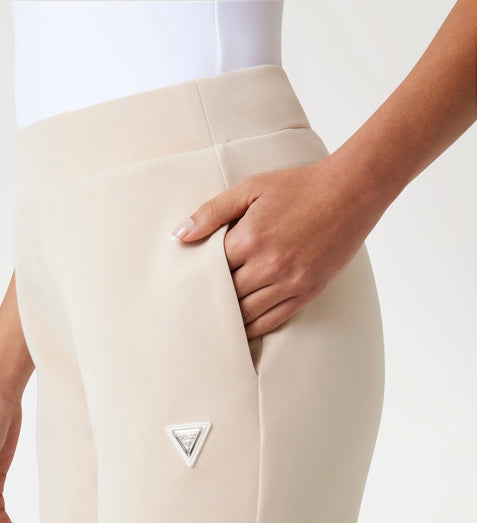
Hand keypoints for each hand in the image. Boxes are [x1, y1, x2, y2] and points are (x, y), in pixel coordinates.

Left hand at [170, 158, 386, 338]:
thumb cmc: (298, 187)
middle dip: (211, 298)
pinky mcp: (307, 292)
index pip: (211, 269)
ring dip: (229, 317)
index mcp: (250, 238)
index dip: (199, 275)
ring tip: (213, 322)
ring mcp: (290, 282)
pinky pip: (273, 320)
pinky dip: (254, 327)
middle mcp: (268, 264)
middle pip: (227, 294)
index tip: (188, 281)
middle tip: (193, 307)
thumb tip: (179, 235)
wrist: (351, 192)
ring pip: (247, 313)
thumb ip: (212, 212)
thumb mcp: (250, 189)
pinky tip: (241, 328)